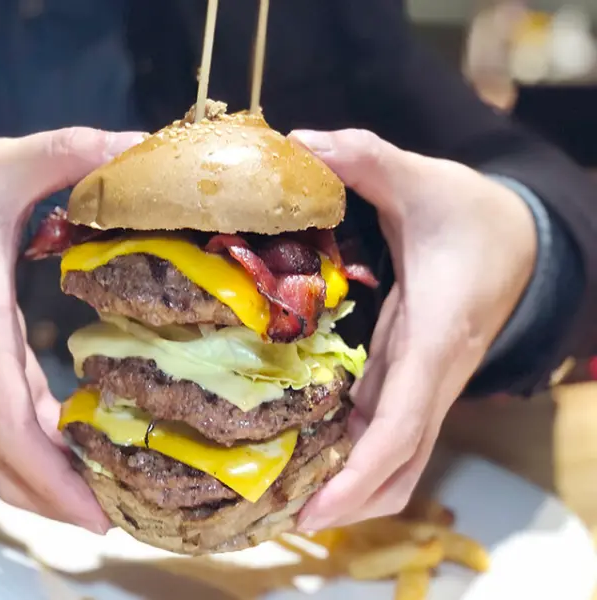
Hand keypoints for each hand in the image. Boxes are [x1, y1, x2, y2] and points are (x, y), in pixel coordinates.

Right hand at [0, 127, 143, 531]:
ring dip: (56, 485)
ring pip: (5, 455)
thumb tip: (137, 148)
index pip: (3, 422)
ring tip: (123, 495)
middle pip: (7, 461)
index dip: (48, 477)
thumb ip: (66, 154)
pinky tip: (90, 452)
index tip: (96, 516)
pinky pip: (9, 431)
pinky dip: (46, 456)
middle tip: (131, 516)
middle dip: (62, 500)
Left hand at [289, 129, 536, 530]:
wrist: (519, 236)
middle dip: (347, 500)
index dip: (361, 474)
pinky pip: (386, 431)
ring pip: (396, 458)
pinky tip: (305, 452)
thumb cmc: (472, 214)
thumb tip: (302, 144)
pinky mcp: (413, 377)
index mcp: (436, 340)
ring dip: (349, 485)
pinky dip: (352, 454)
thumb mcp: (422, 179)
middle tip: (277, 516)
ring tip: (281, 497)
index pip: (402, 426)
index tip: (315, 508)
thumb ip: (366, 159)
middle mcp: (431, 376)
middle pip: (399, 465)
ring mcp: (424, 383)